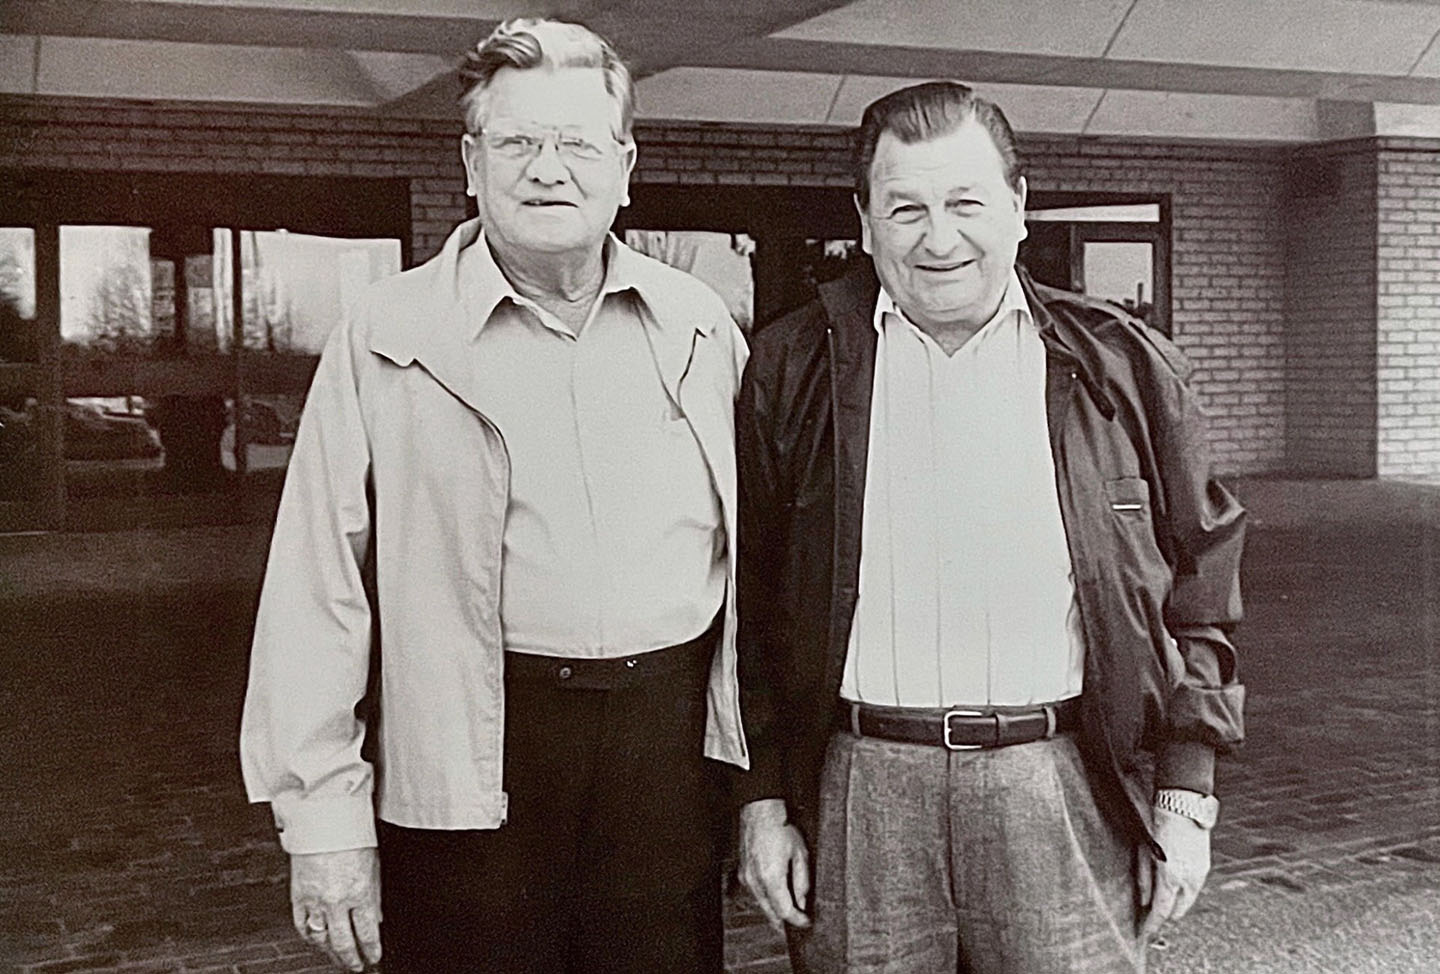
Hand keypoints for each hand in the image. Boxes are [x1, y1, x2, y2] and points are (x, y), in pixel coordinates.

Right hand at [290, 847, 382, 971]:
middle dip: (352, 960)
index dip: (372, 950)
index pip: (367, 933)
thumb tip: (377, 919)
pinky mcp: (298, 896)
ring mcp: (315, 900)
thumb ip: (375, 895)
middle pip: (343, 943)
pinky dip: (310, 938)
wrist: (324, 819)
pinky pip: (302, 926)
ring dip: (331, 954)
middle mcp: (337, 900)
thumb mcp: (374, 865)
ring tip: (338, 959)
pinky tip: (317, 943)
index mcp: (360, 892)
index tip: (375, 958)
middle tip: (357, 967)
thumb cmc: (352, 835)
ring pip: (321, 940)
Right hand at [738, 798, 811, 930]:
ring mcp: (747, 878)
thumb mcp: (800, 854)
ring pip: (761, 904)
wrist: (760, 813)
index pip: (784, 911)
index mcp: (771, 877)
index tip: (806, 921)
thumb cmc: (779, 827)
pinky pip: (755, 894)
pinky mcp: (743, 873)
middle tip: (798, 922)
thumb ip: (802, 881)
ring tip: (789, 911)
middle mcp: (755, 881)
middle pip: (770, 913)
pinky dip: (766, 899)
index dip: (797, 920)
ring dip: (775, 910)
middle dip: (785, 920)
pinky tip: (775, 896)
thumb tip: (802, 901)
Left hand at [1138, 806, 1210, 940]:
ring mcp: (1200, 873)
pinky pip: (1193, 888)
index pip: (1162, 911)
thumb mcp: (1143, 851)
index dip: (1153, 925)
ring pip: (1187, 901)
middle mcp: (1189, 879)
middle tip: (1149, 913)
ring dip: (1174, 903)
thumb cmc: (1159, 823)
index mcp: (1171, 876)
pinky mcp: (1205, 866)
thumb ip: (1144, 878)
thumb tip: (1144, 900)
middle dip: (1164, 914)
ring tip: (1159, 897)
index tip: (1145, 932)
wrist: (1183, 803)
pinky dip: (1182, 892)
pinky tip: (1172, 884)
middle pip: (1178, 911)